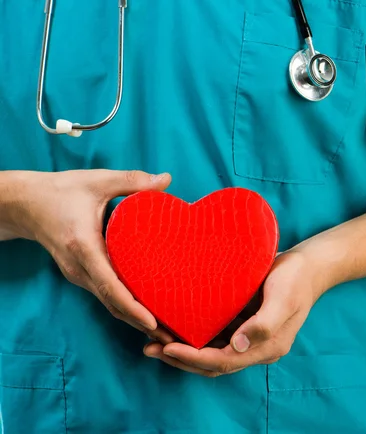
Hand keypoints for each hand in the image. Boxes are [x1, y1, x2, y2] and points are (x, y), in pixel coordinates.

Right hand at [10, 169, 174, 341]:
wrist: (26, 204)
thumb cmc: (60, 192)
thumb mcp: (96, 180)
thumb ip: (132, 181)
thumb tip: (167, 180)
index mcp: (83, 247)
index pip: (110, 285)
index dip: (132, 306)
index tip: (153, 322)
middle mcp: (80, 268)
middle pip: (113, 303)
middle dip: (141, 322)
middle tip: (172, 335)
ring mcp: (79, 275)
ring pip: (110, 303)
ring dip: (135, 318)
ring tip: (165, 330)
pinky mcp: (82, 275)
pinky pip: (106, 295)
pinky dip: (126, 307)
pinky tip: (148, 311)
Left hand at [143, 250, 326, 376]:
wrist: (309, 266)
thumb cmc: (296, 278)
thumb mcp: (283, 297)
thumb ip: (264, 323)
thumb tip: (238, 344)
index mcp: (267, 347)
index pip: (224, 361)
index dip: (194, 358)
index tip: (168, 347)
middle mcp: (256, 348)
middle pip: (213, 364)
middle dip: (181, 359)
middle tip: (151, 348)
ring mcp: (250, 337)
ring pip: (212, 353)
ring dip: (184, 351)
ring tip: (155, 341)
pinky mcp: (244, 324)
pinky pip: (216, 337)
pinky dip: (195, 336)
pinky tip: (177, 326)